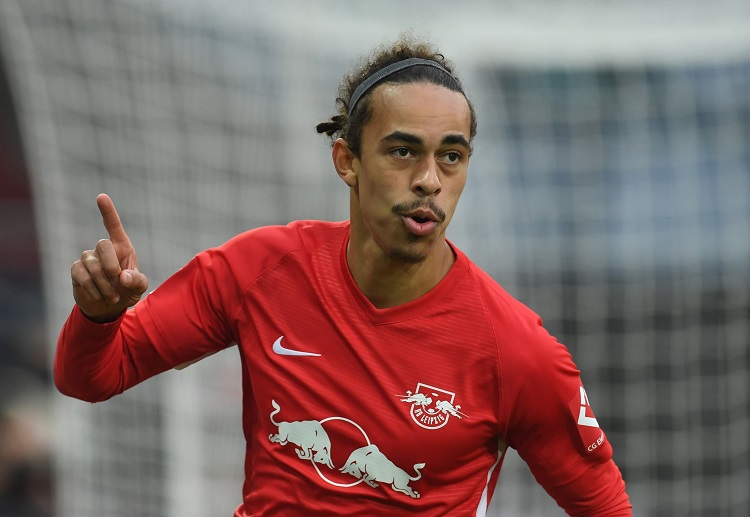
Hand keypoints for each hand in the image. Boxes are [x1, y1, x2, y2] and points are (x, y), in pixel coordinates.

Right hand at [71, 193, 148, 321]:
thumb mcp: (138, 288)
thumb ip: (136, 281)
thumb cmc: (127, 291)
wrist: (109, 307)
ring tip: (112, 297)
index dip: (108, 211)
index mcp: (122, 247)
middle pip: (102, 245)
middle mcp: (103, 249)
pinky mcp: (76, 270)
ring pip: (92, 265)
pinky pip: (81, 276)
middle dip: (110, 264)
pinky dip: (93, 289)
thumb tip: (123, 277)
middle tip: (118, 279)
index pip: (113, 226)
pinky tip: (99, 296)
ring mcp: (88, 258)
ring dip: (104, 284)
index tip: (101, 197)